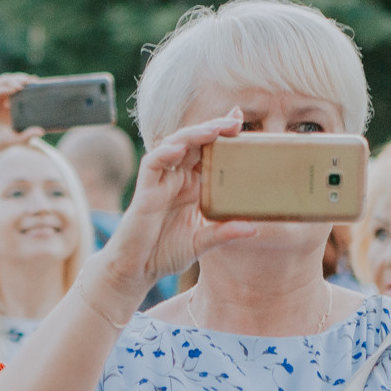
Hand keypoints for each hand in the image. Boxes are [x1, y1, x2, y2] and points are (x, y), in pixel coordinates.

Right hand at [0, 73, 41, 190]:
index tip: (38, 83)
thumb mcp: (11, 140)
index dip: (27, 84)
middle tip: (32, 81)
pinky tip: (13, 89)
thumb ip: (25, 135)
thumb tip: (42, 130)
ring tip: (23, 84)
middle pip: (9, 82)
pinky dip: (3, 88)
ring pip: (0, 82)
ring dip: (12, 80)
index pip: (17, 90)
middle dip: (20, 79)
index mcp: (6, 108)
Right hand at [90, 110, 255, 301]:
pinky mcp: (145, 192)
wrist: (137, 269)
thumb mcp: (202, 241)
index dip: (222, 136)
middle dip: (213, 128)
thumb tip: (254, 228)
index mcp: (191, 186)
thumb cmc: (165, 253)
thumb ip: (224, 233)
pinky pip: (152, 165)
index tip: (241, 123)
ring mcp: (160, 183)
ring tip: (214, 129)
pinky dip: (164, 154)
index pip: (208, 152)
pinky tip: (178, 149)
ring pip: (174, 146)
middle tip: (235, 120)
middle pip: (194, 143)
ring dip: (193, 135)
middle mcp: (176, 179)